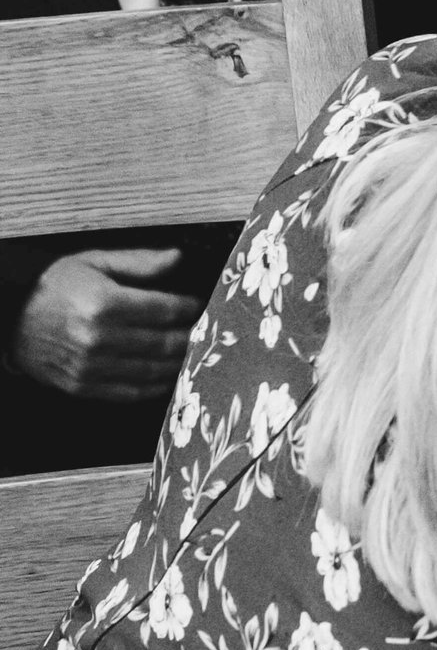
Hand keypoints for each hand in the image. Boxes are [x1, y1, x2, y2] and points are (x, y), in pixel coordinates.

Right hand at [11, 247, 200, 400]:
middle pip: (164, 342)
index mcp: (104, 304)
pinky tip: (168, 376)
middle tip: (204, 331)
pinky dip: (155, 386)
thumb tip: (178, 257)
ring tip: (192, 353)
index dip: (189, 308)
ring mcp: (90, 366)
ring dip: (179, 363)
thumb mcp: (93, 262)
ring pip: (152, 370)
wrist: (9, 319)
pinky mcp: (82, 386)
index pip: (166, 310)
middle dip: (190, 336)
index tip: (199, 305)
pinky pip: (130, 392)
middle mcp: (99, 338)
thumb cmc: (54, 287)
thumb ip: (138, 262)